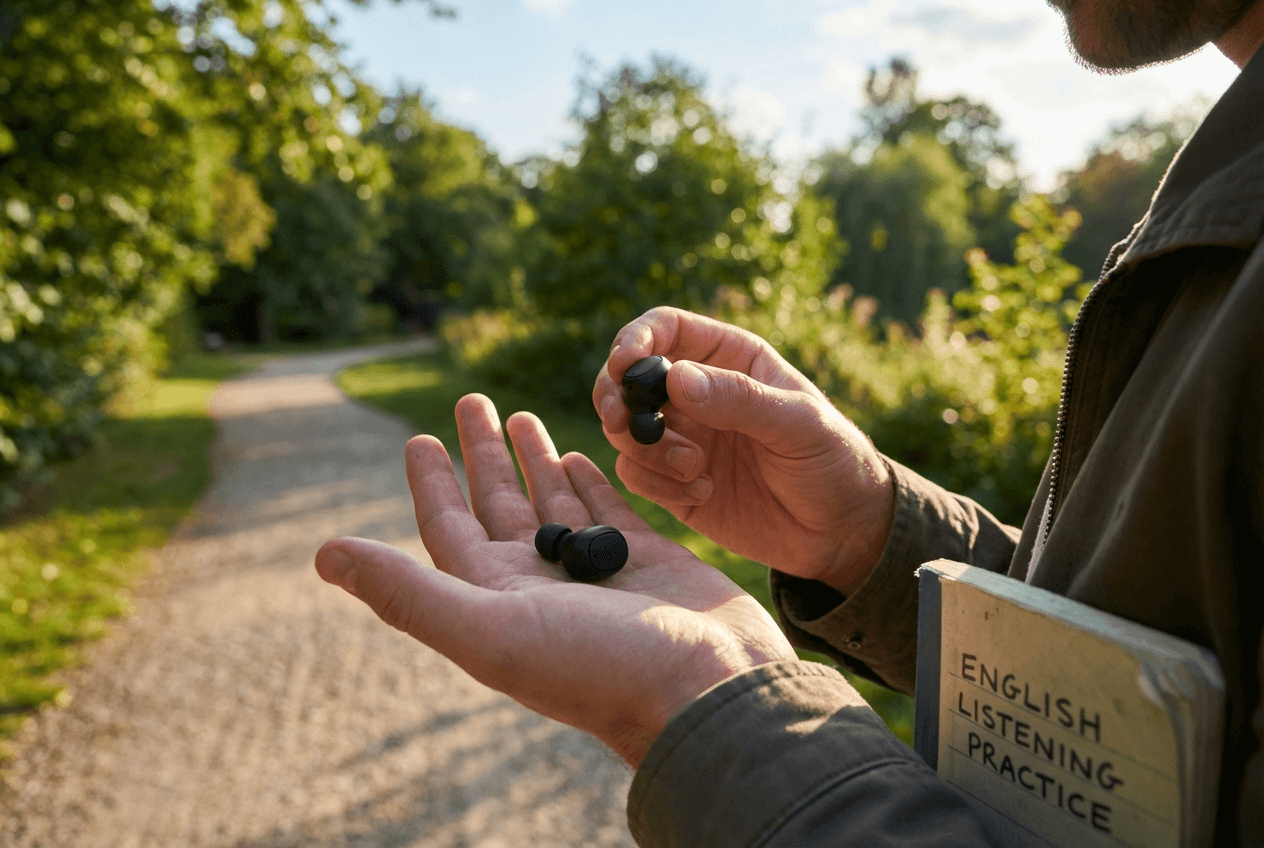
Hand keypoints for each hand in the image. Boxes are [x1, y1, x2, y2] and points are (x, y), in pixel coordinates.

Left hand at [314, 393, 795, 767]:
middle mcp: (540, 585)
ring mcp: (595, 572)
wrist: (708, 693)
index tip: (416, 438)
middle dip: (482, 455)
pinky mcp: (647, 561)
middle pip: (499, 506)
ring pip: (553, 502)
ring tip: (520, 414)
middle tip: (473, 399)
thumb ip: (408, 592)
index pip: (448, 529)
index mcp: (496, 599)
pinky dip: (588, 482)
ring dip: (533, 459)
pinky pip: (608, 510)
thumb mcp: (489, 629)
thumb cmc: (599, 669)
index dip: (431, 484)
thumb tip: (323, 556)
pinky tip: (575, 454)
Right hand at [593, 307, 894, 595]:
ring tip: (694, 469)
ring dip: (645, 449)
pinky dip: (656, 484)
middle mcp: (697, 393)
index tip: (624, 366)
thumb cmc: (833, 462)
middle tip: (622, 422)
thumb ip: (739, 399)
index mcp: (729, 358)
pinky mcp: (673, 483)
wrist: (841, 532)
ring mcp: (682, 438)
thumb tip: (675, 378)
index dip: (635, 340)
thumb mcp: (798, 424)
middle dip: (616, 397)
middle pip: (626, 377)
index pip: (665, 329)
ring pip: (624, 428)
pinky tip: (703, 494)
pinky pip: (636, 474)